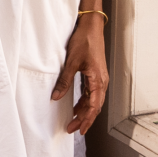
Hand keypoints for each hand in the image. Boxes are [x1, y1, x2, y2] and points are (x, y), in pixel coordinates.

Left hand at [54, 13, 108, 134]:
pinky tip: (76, 106)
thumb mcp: (71, 62)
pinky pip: (91, 93)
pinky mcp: (95, 74)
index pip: (93, 106)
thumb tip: (56, 97)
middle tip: (72, 129)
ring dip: (84, 111)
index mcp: (98, 80)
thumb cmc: (84, 41)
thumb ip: (64, 80)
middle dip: (84, 119)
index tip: (78, 129)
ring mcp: (99, 78)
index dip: (86, 119)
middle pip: (94, 106)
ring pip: (93, 100)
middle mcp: (101, 81)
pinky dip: (84, 102)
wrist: (91, 27)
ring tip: (73, 120)